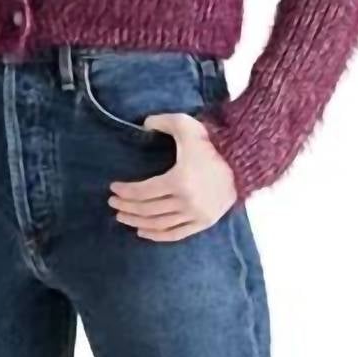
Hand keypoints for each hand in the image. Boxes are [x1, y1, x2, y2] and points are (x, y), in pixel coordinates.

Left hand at [108, 113, 238, 240]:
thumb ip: (162, 121)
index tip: (113, 188)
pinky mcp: (204, 222)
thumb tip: (143, 124)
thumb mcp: (187, 125)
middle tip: (113, 203)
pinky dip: (157, 235)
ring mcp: (196, 214)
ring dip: (137, 222)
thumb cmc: (213, 143)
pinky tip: (142, 231)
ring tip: (123, 217)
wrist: (244, 161)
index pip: (143, 191)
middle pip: (148, 209)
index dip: (125, 191)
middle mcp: (186, 201)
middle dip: (127, 207)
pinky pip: (176, 234)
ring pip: (159, 224)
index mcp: (179, 180)